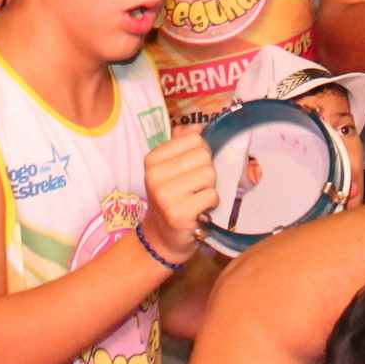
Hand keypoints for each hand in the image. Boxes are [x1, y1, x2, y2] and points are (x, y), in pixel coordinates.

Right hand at [141, 131, 217, 268]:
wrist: (161, 237)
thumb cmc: (171, 198)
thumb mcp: (169, 168)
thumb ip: (182, 143)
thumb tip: (200, 126)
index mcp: (152, 159)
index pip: (194, 138)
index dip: (201, 152)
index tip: (191, 168)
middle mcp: (155, 175)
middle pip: (204, 155)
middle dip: (206, 170)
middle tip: (195, 186)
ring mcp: (166, 195)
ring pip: (210, 174)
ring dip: (209, 188)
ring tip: (196, 197)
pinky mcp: (179, 213)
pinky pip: (212, 195)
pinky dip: (211, 203)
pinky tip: (200, 210)